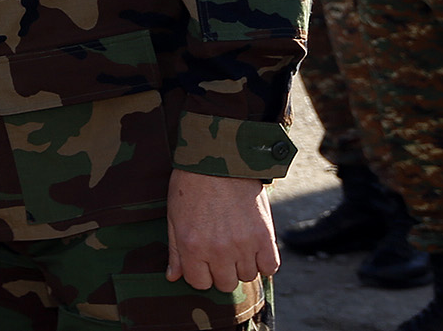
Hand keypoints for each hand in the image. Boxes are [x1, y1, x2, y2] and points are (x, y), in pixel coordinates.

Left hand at [165, 170, 277, 291]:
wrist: (220, 158)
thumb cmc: (191, 185)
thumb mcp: (174, 216)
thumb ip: (176, 251)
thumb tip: (173, 278)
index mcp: (192, 246)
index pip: (200, 283)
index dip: (201, 273)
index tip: (203, 260)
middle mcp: (218, 250)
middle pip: (225, 283)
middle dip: (222, 270)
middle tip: (221, 250)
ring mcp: (243, 244)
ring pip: (247, 276)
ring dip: (243, 264)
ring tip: (237, 243)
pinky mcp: (264, 236)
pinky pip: (270, 267)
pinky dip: (264, 261)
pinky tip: (255, 247)